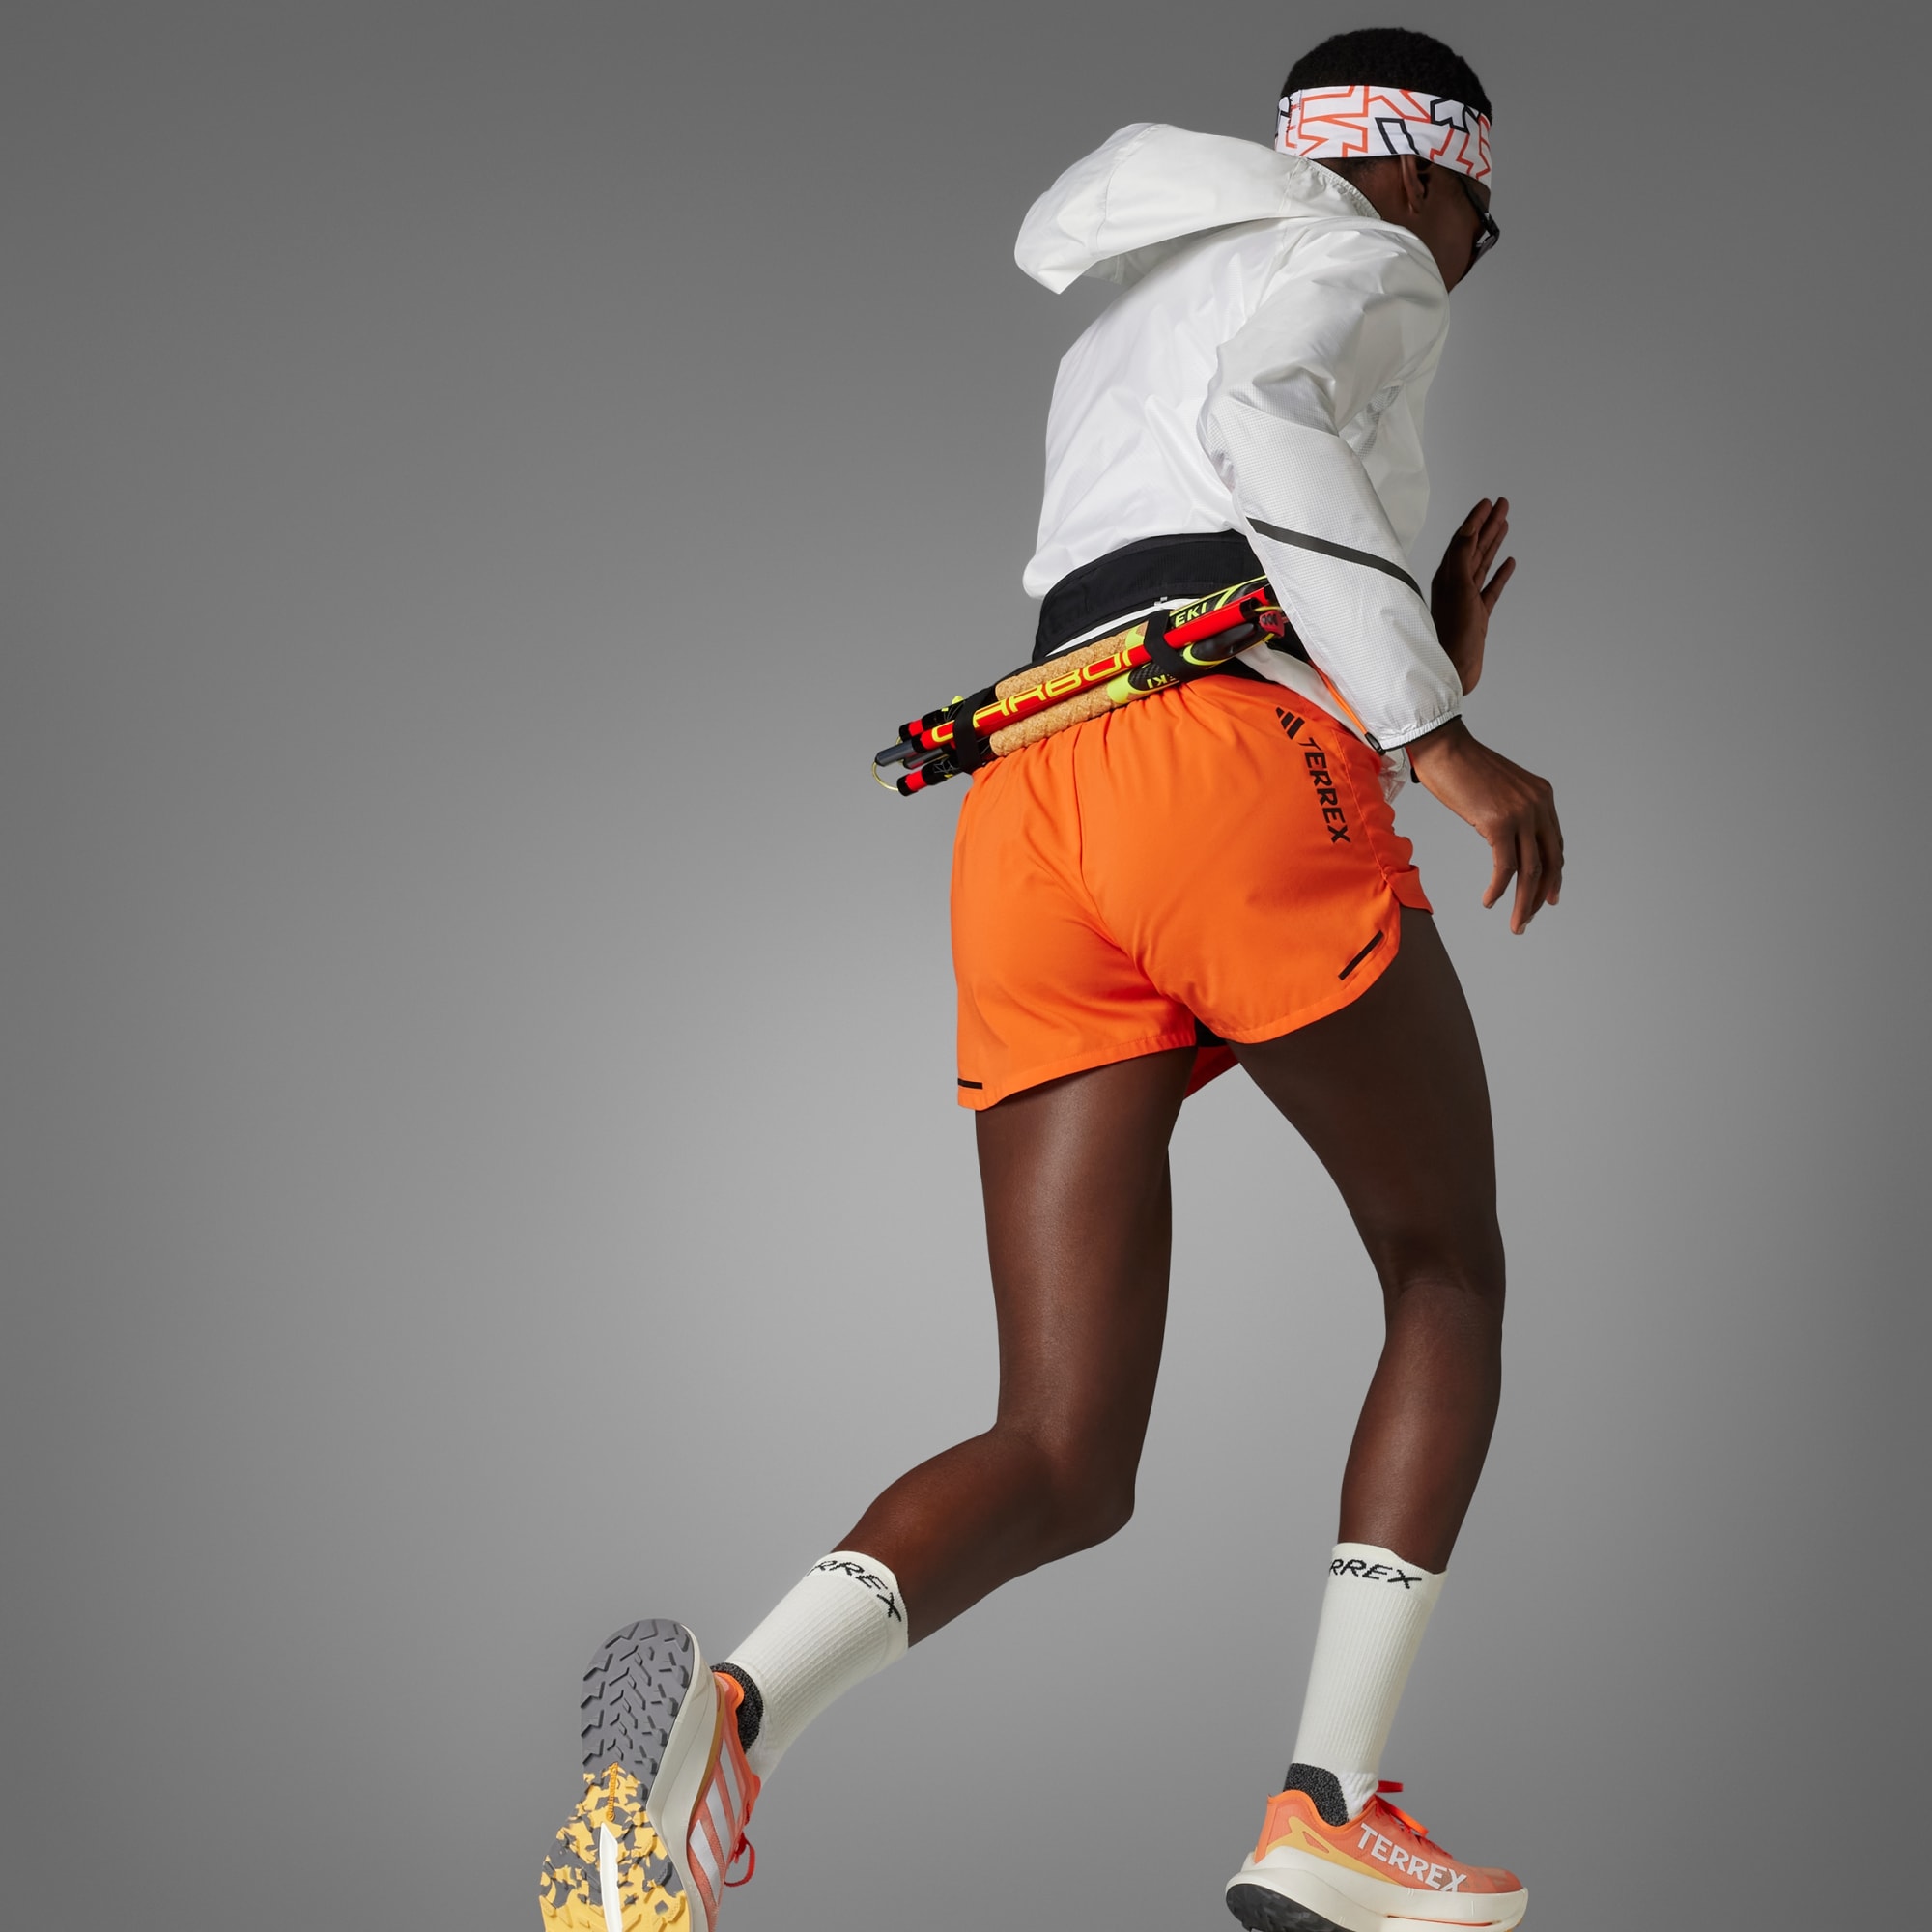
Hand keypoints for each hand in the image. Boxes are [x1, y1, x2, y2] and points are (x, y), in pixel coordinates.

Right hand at [1407, 718, 1562, 933]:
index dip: (1553, 875)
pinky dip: (1499, 890)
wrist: (1442, 747)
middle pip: (1550, 861)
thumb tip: (1502, 837)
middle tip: (1531, 917)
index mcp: (1541, 796)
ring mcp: (1521, 814)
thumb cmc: (1459, 765)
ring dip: (1524, 902)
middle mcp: (1538, 804)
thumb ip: (1508, 811)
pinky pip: (1505, 867)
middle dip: (1542, 895)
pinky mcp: (1499, 823)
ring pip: (1531, 870)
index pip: (1554, 844)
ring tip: (1516, 924)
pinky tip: (1489, 901)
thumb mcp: (1496, 789)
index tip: (1548, 897)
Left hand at [1430, 498, 1514, 693]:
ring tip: (1505, 523)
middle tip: (1502, 504)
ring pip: (1483, 564)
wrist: (1453, 670)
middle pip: (1474, 547)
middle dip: (1487, 524)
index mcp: (1447, 577)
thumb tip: (1468, 531)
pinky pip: (1491, 589)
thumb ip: (1461, 559)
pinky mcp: (1478, 616)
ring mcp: (1468, 600)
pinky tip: (1510, 563)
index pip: (1462, 540)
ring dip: (1494, 543)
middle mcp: (1455, 585)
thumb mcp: (1457, 589)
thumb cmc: (1452, 634)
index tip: (1487, 502)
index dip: (1474, 520)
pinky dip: (1501, 574)